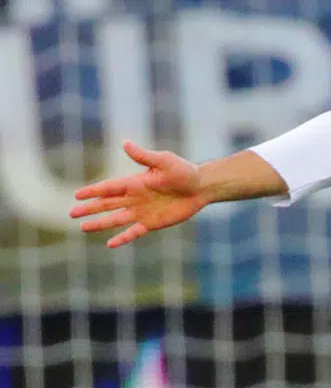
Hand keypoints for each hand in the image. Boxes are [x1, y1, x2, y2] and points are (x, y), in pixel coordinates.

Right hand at [69, 141, 206, 247]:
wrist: (201, 187)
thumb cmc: (184, 171)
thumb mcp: (164, 161)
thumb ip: (144, 156)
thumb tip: (125, 143)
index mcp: (134, 182)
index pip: (109, 188)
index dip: (93, 191)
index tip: (77, 195)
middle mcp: (135, 198)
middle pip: (107, 204)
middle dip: (90, 209)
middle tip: (72, 213)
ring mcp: (142, 211)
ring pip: (116, 219)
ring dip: (100, 223)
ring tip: (83, 227)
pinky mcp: (152, 223)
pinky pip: (134, 232)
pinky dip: (123, 238)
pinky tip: (111, 244)